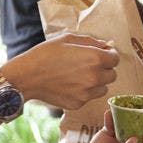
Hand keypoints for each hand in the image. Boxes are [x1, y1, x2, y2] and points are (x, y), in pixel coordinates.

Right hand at [1, 34, 118, 109]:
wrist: (27, 77)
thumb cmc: (45, 54)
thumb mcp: (68, 38)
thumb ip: (91, 42)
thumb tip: (105, 46)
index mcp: (95, 58)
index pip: (115, 59)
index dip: (109, 55)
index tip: (102, 54)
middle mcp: (95, 77)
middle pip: (112, 75)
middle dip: (104, 69)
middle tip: (89, 65)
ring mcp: (87, 93)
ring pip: (103, 88)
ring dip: (97, 82)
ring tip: (79, 75)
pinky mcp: (79, 103)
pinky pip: (89, 97)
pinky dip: (84, 91)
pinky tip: (70, 84)